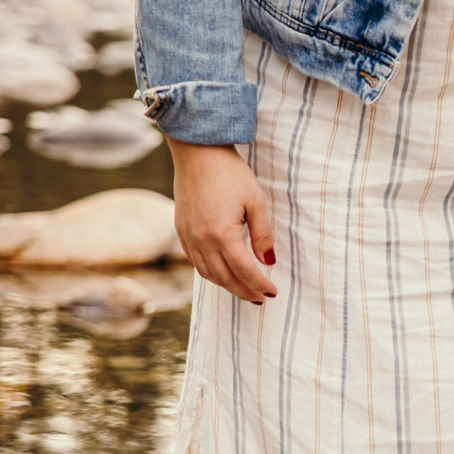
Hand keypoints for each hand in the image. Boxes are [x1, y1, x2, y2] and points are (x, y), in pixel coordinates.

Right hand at [168, 139, 275, 302]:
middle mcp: (201, 240)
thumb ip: (263, 235)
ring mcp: (188, 236)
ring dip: (226, 285)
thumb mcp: (256, 202)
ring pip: (207, 273)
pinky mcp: (180, 230)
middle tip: (260, 299)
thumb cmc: (231, 174)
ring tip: (244, 290)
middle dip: (243, 291)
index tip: (272, 292)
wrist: (198, 154)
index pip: (244, 270)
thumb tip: (269, 261)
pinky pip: (195, 260)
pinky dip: (210, 272)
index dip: (259, 285)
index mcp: (222, 234)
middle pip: (223, 278)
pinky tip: (223, 273)